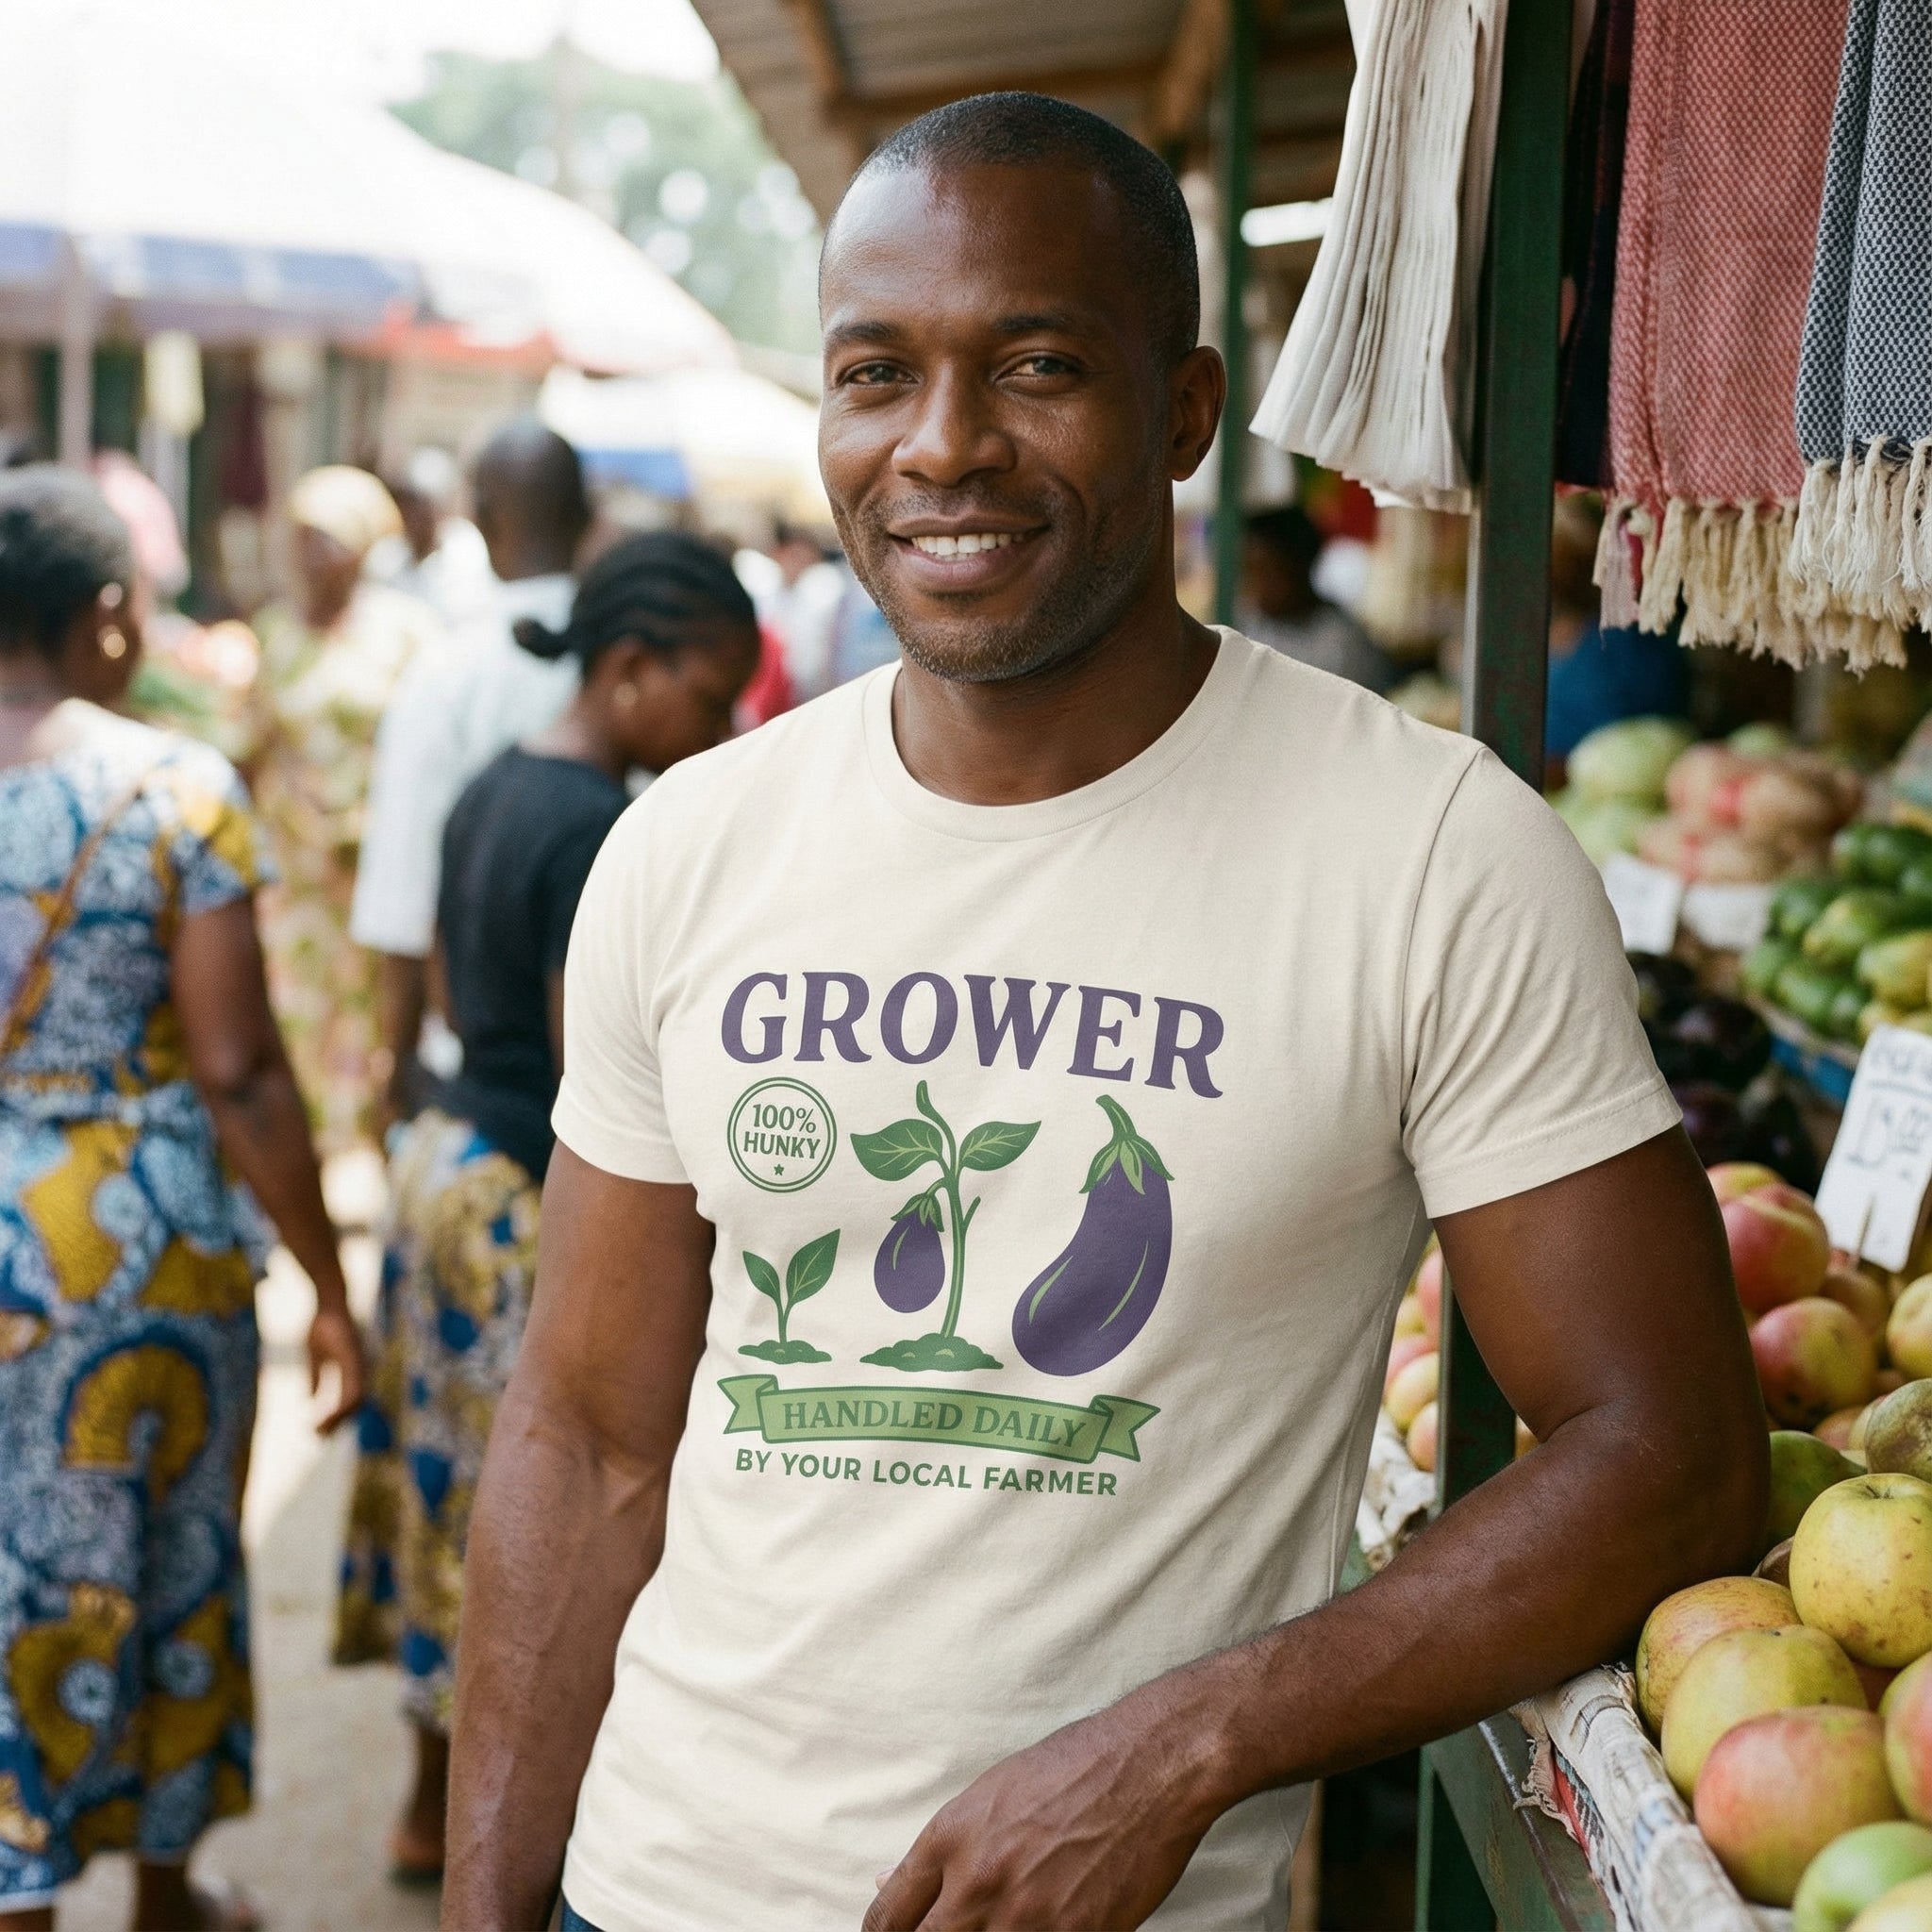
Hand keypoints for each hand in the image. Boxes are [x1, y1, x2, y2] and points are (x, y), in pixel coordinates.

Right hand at [308, 1305, 366, 1432]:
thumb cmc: (322, 1324)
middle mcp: (361, 1368)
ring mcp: (360, 1363)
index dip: (337, 1417)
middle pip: (355, 1405)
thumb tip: (310, 1400)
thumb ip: (316, 1377)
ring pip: (355, 1400)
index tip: (319, 1431)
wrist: (328, 1299)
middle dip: (337, 1424)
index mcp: (354, 1369)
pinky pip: (352, 1388)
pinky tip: (326, 1414)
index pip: (350, 1400)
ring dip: (337, 1419)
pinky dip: (340, 1405)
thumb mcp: (315, 1356)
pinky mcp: (354, 1358)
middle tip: (318, 1438)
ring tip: (318, 1430)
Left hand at [861, 1695, 1221, 1931]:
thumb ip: (942, 1847)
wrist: (1149, 1768)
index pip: (889, 1915)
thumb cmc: (1074, 1766)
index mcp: (951, 1836)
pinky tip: (1044, 1927)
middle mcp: (978, 1882)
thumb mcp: (993, 1791)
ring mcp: (1024, 1918)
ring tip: (995, 1926)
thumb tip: (887, 1879)